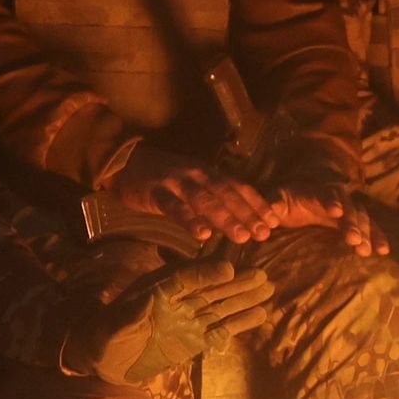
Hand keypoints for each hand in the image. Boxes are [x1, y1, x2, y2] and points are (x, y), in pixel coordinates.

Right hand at [108, 144, 288, 243]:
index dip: (257, 204)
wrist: (124, 161)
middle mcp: (197, 174)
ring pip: (205, 201)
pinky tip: (203, 235)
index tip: (275, 222)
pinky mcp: (156, 192)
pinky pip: (175, 208)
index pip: (239, 187)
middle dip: (247, 214)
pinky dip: (190, 220)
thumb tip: (239, 220)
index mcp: (208, 172)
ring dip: (226, 219)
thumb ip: (213, 197)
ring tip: (242, 237)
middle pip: (227, 195)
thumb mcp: (192, 182)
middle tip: (263, 234)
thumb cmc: (162, 176)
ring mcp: (176, 182)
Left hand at [259, 188, 387, 256]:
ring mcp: (349, 208)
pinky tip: (384, 250)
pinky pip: (370, 226)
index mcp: (315, 191)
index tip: (336, 211)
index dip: (330, 201)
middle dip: (351, 223)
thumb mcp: (277, 198)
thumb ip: (272, 206)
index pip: (324, 194)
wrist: (305, 192)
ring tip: (366, 250)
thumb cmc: (289, 199)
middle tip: (353, 239)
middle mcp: (337, 197)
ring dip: (365, 233)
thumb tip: (268, 218)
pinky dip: (378, 237)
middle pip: (348, 207)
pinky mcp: (357, 219)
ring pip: (361, 217)